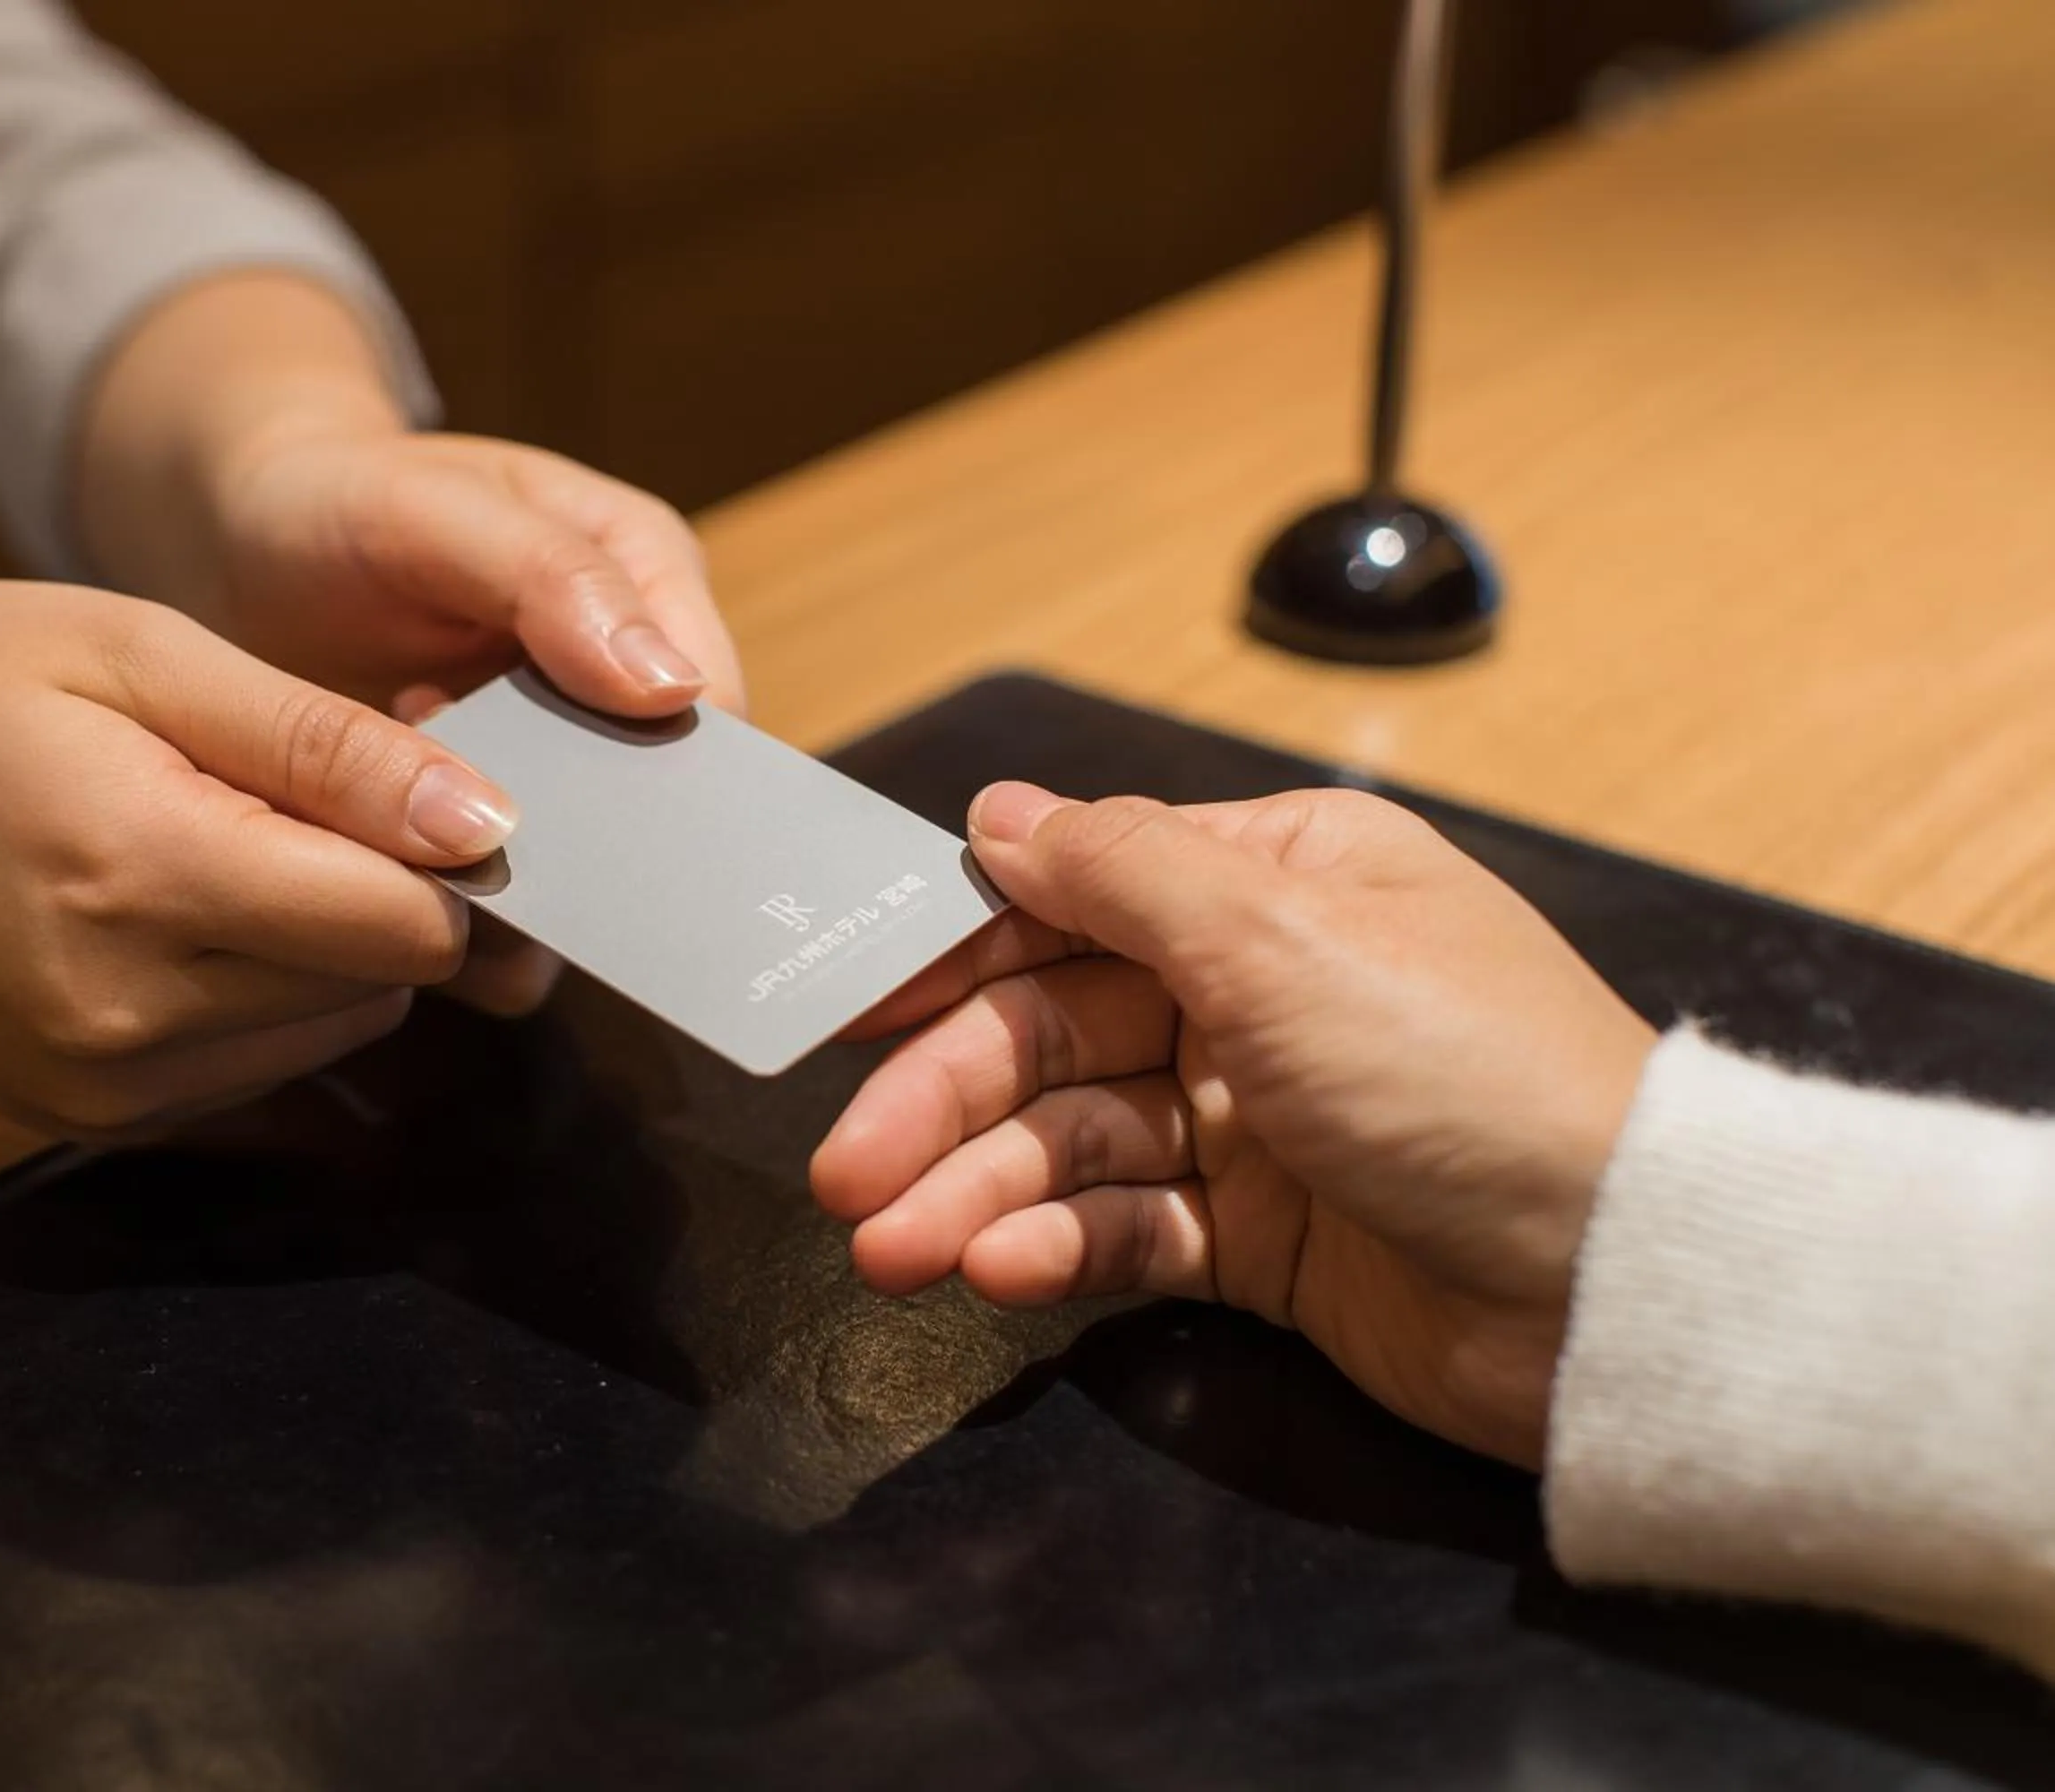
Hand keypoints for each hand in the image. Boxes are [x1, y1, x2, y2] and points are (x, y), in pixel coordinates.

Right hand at [0, 582, 529, 1137]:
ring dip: (330, 950)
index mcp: (141, 874)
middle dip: (388, 893)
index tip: (429, 785)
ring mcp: (103, 1088)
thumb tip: (484, 826)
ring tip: (225, 843)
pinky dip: (263, 999)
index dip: (453, 853)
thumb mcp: (127, 653)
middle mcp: (128, 1015)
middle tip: (302, 794)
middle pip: (385, 985)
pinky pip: (259, 1074)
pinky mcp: (88, 1122)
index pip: (407, 922)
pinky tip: (185, 915)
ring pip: (336, 1036)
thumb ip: (316, 743)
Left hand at [77, 273, 744, 1021]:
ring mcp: (561, 754)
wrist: (245, 546)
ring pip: (595, 862)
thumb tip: (671, 689)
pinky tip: (399, 863)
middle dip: (600, 840)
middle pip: (665, 795)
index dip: (681, 774)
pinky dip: (468, 901)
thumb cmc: (342, 498)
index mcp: (645, 575)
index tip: (602, 820)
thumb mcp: (437, 510)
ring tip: (420, 838)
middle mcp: (621, 676)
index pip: (712, 704)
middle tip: (491, 845)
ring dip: (521, 876)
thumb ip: (554, 578)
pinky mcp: (493, 817)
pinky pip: (518, 898)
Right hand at [810, 782, 1655, 1466]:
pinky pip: (1130, 1229)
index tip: (840, 1004)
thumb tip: (1000, 810)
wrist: (1617, 1289)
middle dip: (942, 1101)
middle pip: (1053, 1030)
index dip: (948, 954)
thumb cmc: (1466, 1073)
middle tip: (843, 1175)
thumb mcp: (1281, 936)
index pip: (1072, 900)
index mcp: (1275, 882)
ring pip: (1075, 1140)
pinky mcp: (1265, 1239)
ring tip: (890, 1251)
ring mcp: (1259, 1118)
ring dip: (975, 1191)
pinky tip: (995, 1271)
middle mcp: (1258, 989)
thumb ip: (1121, 870)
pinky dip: (1057, 1247)